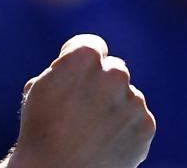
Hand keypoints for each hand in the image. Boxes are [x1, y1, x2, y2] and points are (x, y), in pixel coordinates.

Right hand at [10, 34, 154, 167]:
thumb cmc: (41, 130)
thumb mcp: (40, 87)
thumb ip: (67, 69)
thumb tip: (84, 67)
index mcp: (84, 57)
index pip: (92, 44)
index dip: (78, 61)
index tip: (69, 77)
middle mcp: (114, 74)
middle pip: (114, 68)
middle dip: (101, 83)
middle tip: (81, 108)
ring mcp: (134, 101)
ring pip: (126, 95)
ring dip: (113, 106)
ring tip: (90, 131)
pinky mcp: (146, 125)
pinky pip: (137, 117)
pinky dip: (125, 127)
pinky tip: (104, 141)